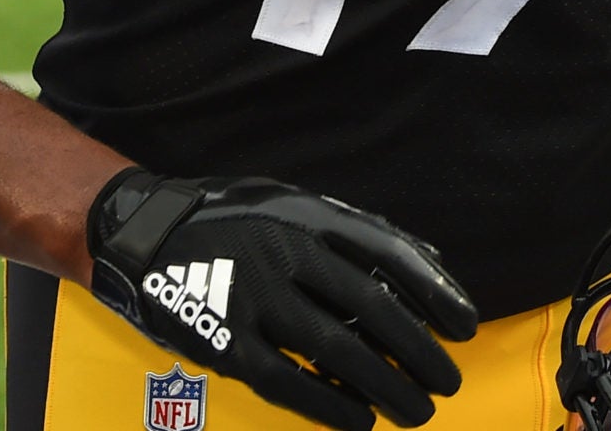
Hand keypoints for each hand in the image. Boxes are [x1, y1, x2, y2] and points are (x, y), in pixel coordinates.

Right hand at [88, 170, 476, 429]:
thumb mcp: (293, 202)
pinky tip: (360, 420)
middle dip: (418, 350)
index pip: (389, 252)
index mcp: (308, 215)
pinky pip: (287, 381)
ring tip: (417, 410)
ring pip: (335, 349)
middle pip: (371, 307)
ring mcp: (253, 297)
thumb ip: (355, 228)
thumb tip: (430, 257)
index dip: (435, 291)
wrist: (144, 233)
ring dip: (385, 385)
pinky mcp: (223, 340)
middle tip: (448, 383)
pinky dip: (329, 404)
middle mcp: (285, 251)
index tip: (466, 325)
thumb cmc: (232, 219)